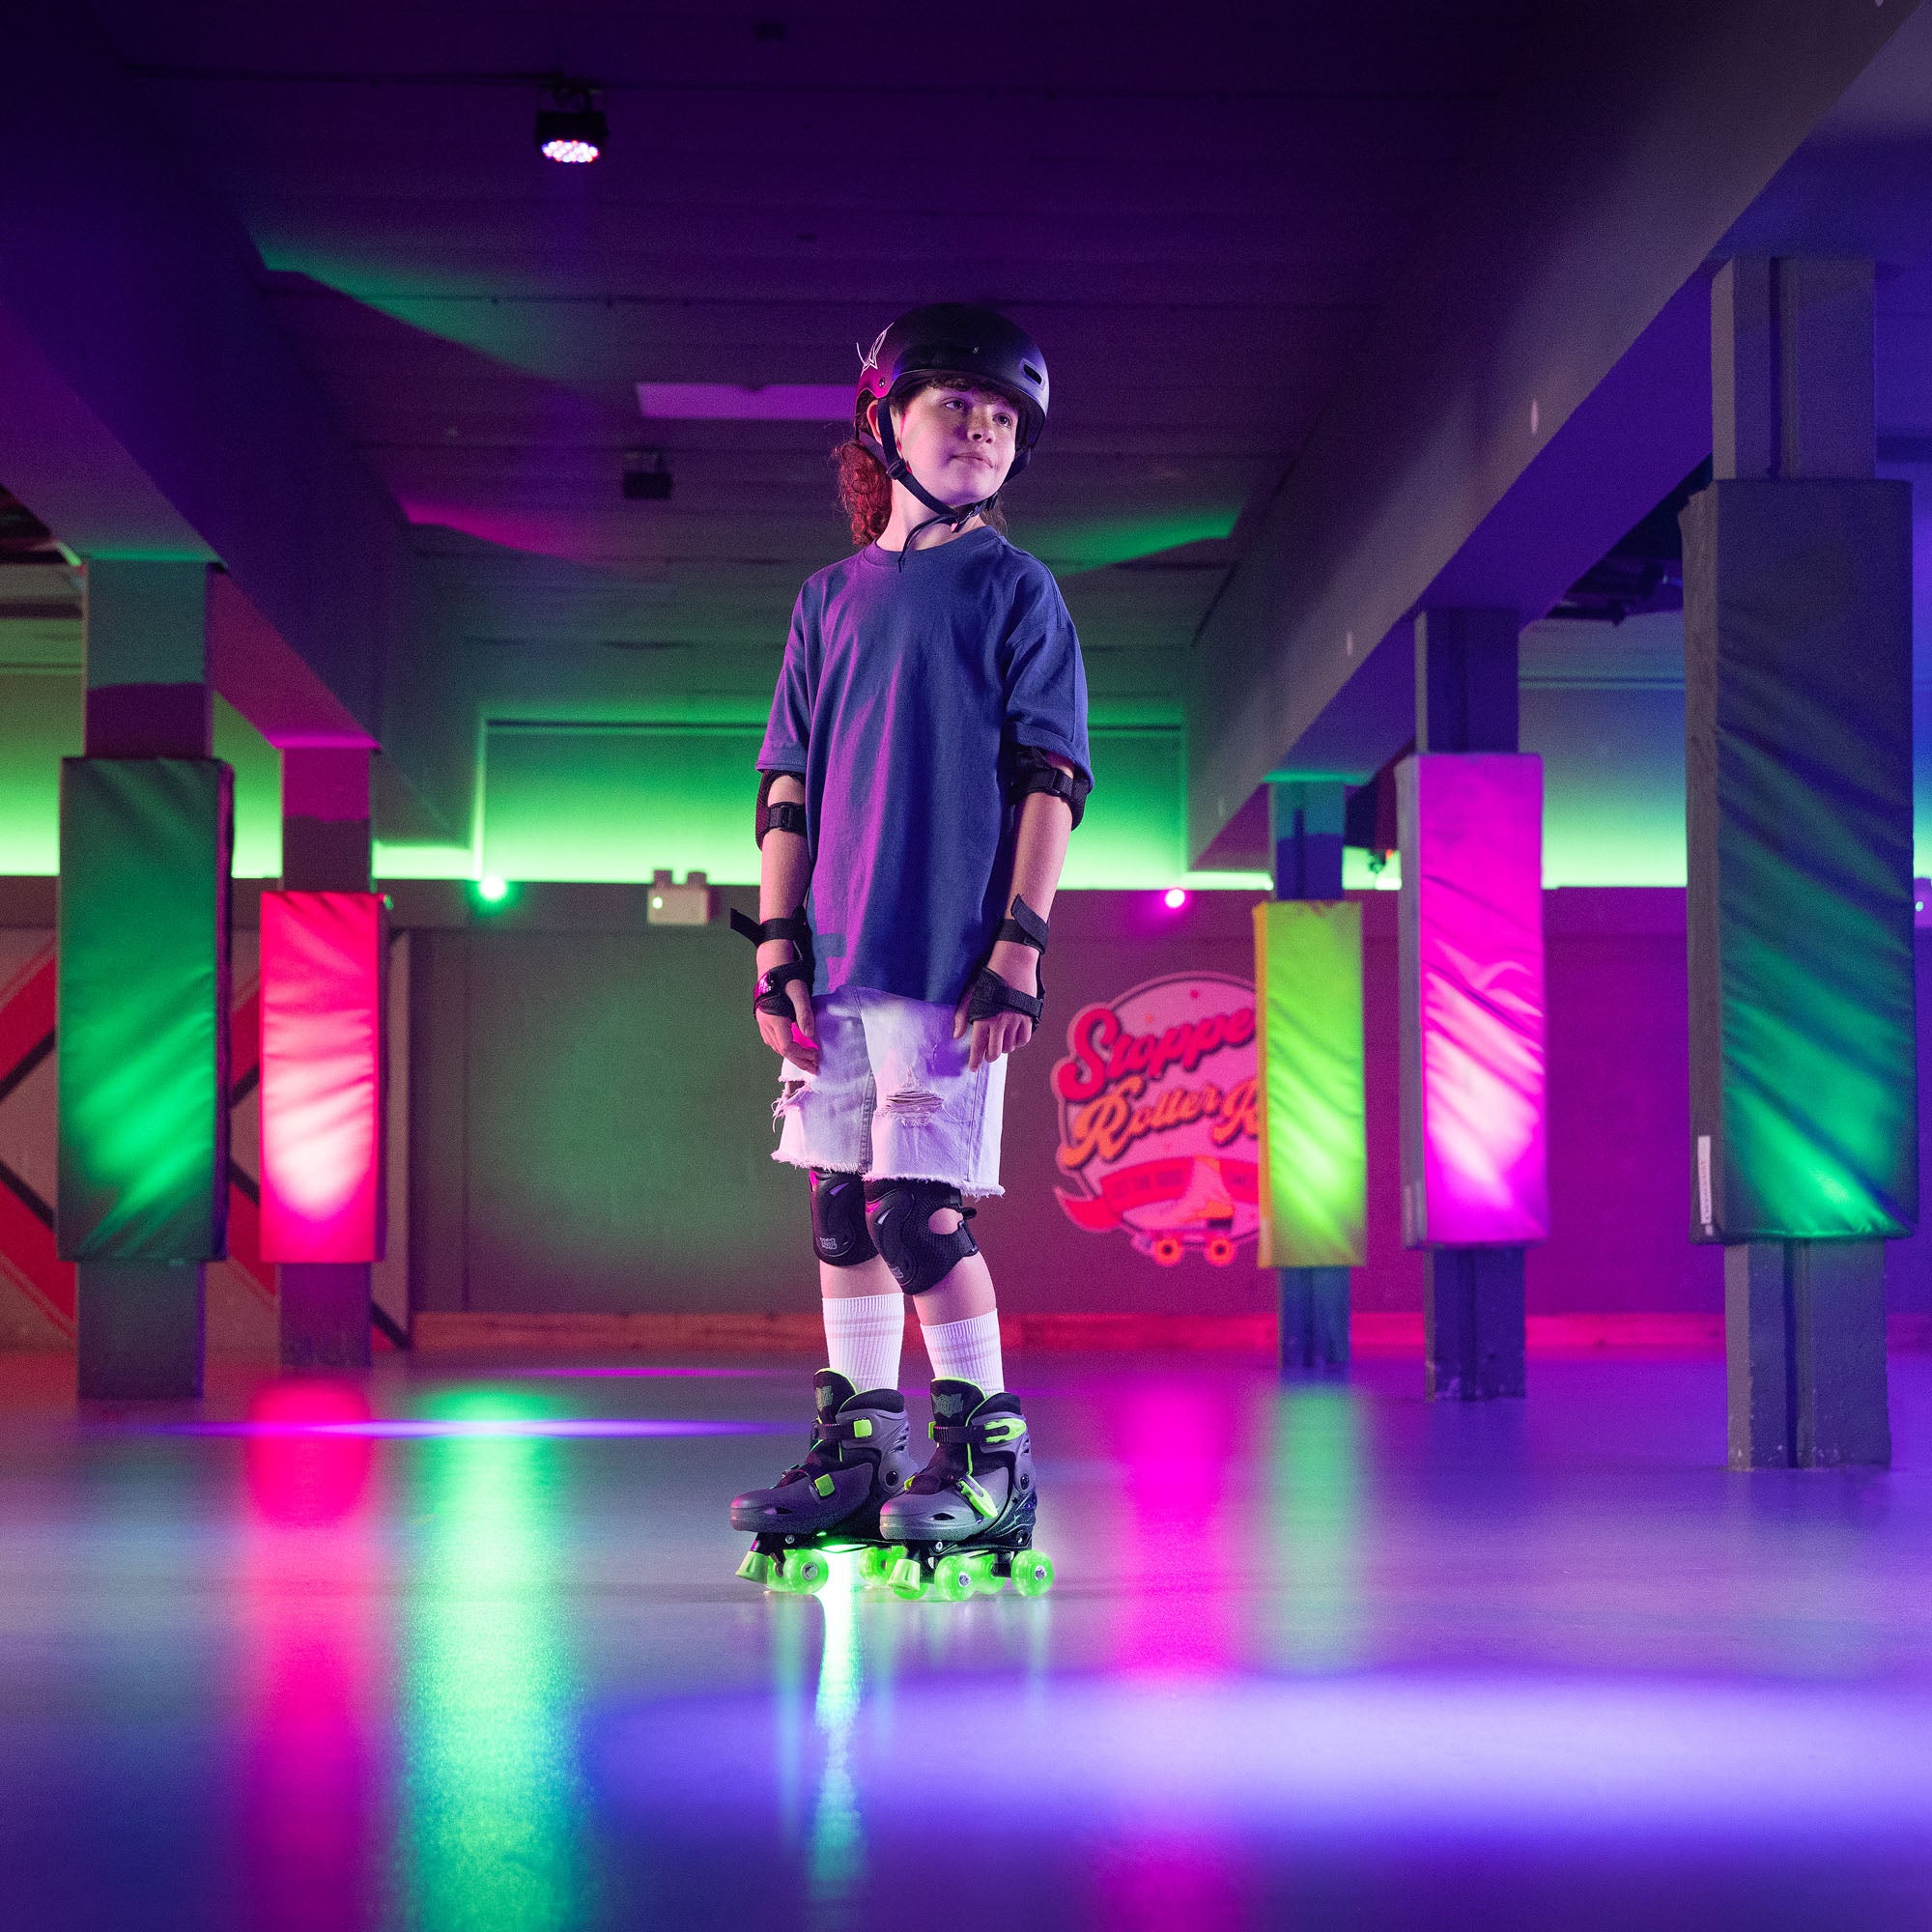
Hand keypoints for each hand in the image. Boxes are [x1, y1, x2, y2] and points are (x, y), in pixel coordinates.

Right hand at [755, 941, 818, 1070]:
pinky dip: (784, 1046)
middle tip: (814, 1066)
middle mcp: (765, 1024)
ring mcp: (762, 1022)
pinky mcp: (763, 1018)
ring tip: (806, 1058)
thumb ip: (804, 1015)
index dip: (802, 1056)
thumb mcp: (800, 994)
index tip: (816, 1058)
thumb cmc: (787, 978)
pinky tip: (793, 1046)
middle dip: (798, 1060)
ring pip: (775, 1046)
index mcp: (774, 1019)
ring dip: (791, 1054)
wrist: (771, 965)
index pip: (788, 1046)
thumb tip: (810, 1036)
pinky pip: (772, 1039)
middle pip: (781, 1050)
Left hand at [952, 940, 1037, 1070]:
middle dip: (989, 1057)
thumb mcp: (971, 993)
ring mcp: (1016, 1020)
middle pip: (995, 1052)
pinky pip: (1024, 1039)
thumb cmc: (990, 975)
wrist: (1014, 961)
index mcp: (984, 1017)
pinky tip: (1013, 1038)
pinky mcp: (1028, 1017)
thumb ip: (962, 1015)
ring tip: (999, 1043)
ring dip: (1003, 1048)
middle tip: (986, 1055)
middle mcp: (1000, 1022)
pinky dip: (1018, 1042)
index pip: (978, 1046)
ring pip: (1010, 1047)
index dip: (975, 1059)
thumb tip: (956, 1036)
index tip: (973, 1068)